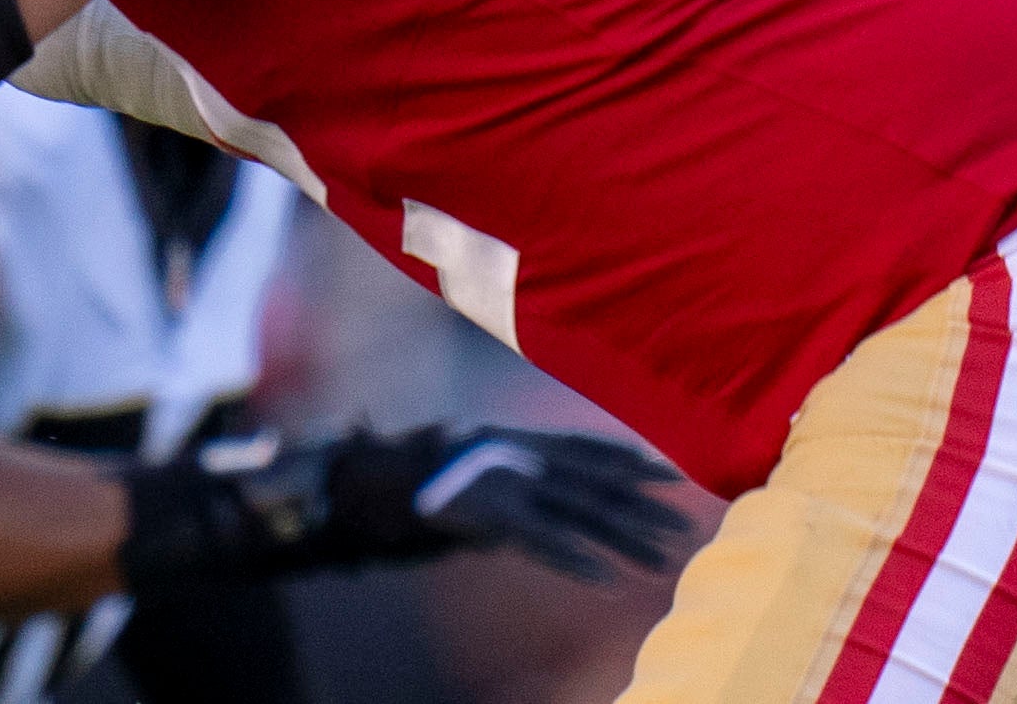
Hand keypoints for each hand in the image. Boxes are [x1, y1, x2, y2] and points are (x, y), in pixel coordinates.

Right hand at [119, 423, 684, 590]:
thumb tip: (520, 507)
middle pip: (586, 476)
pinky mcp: (476, 510)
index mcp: (498, 437)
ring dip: (622, 534)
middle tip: (686, 520)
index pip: (575, 445)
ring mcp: (490, 476)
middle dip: (638, 500)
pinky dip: (573, 558)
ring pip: (573, 506)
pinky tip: (607, 579)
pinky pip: (535, 538)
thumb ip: (488, 486)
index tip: (665, 475)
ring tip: (666, 557)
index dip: (622, 459)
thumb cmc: (386, 484)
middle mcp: (503, 449)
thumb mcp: (448, 478)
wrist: (331, 482)